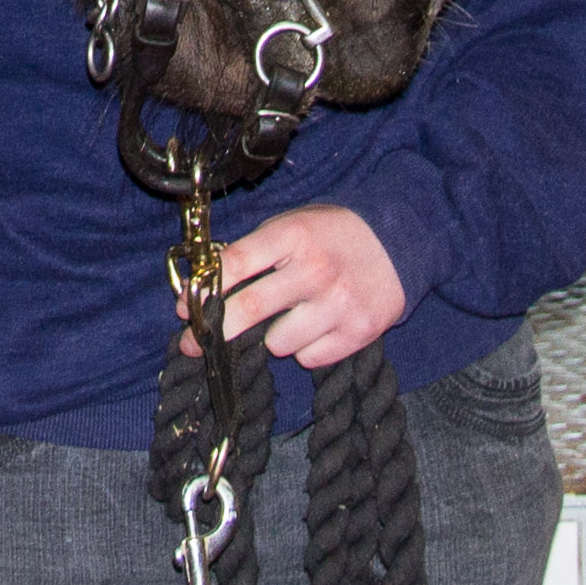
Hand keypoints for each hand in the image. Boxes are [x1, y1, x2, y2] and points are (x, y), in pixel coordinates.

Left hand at [208, 203, 406, 368]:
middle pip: (250, 308)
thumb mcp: (291, 226)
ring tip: (291, 316)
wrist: (399, 241)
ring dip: (275, 337)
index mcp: (292, 236)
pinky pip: (310, 358)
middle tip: (196, 343)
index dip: (204, 290)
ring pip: (279, 342)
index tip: (186, 308)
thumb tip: (204, 289)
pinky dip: (307, 348)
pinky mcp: (359, 332)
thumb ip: (251, 253)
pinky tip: (318, 325)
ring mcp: (339, 303)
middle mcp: (315, 270)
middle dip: (217, 329)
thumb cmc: (331, 235)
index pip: (235, 264)